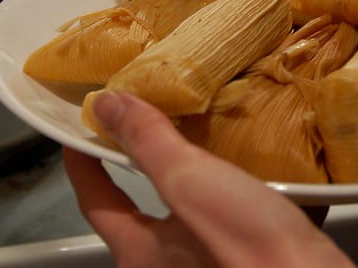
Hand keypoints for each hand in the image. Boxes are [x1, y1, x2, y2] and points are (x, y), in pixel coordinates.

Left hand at [63, 91, 353, 267]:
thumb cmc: (253, 253)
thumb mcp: (191, 185)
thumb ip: (150, 144)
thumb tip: (109, 106)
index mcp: (144, 255)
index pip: (97, 203)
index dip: (83, 165)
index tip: (80, 134)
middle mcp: (174, 267)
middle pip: (153, 202)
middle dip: (157, 160)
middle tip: (160, 116)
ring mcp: (216, 262)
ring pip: (205, 206)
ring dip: (213, 170)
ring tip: (221, 128)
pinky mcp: (258, 255)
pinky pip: (249, 215)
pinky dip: (259, 187)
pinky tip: (277, 161)